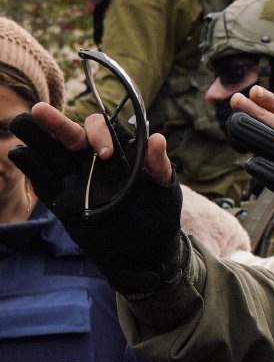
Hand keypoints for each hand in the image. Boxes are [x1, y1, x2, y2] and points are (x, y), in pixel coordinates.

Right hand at [9, 103, 184, 294]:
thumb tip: (157, 137)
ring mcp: (73, 178)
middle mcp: (91, 160)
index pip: (101, 129)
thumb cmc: (157, 214)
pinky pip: (41, 178)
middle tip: (40, 110)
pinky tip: (21, 153)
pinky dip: (29, 164)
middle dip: (55, 122)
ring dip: (34, 136)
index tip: (107, 155)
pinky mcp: (60, 199)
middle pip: (69, 134)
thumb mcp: (164, 188)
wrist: (143, 251)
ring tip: (21, 123)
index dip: (99, 133)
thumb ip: (158, 165)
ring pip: (49, 151)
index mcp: (117, 152)